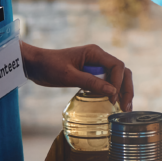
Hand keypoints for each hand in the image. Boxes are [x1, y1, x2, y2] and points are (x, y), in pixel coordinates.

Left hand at [19, 41, 133, 110]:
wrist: (34, 64)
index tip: (113, 98)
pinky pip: (108, 82)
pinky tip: (113, 103)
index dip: (118, 82)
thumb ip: (91, 82)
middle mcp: (99, 57)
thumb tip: (113, 92)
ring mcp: (97, 65)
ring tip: (124, 107)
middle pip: (122, 72)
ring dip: (123, 91)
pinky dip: (113, 92)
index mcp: (95, 53)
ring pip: (118, 77)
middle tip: (126, 106)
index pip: (117, 66)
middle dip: (126, 89)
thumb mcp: (68, 76)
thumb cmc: (48, 66)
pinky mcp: (92, 73)